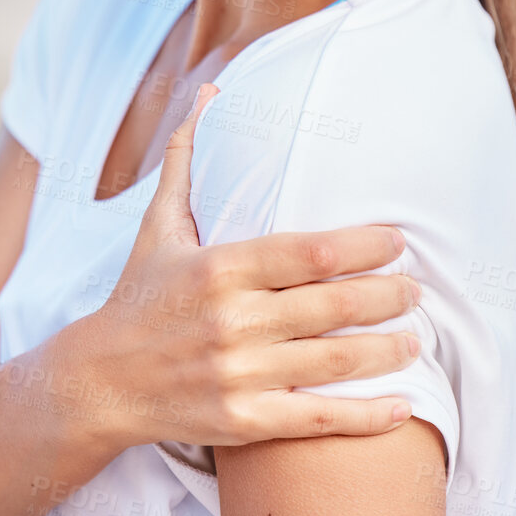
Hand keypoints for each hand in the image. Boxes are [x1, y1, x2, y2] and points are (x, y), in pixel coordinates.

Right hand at [75, 82, 422, 448]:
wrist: (99, 382)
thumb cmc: (139, 296)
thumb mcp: (157, 225)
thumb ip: (188, 159)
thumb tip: (209, 93)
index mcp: (217, 267)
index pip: (308, 251)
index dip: (364, 245)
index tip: (398, 241)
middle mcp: (230, 320)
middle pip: (332, 305)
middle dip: (387, 296)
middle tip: (417, 289)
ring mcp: (237, 373)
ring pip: (333, 360)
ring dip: (387, 350)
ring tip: (415, 337)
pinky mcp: (241, 421)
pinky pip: (317, 420)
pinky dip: (365, 415)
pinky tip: (402, 406)